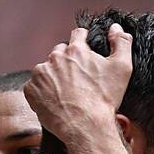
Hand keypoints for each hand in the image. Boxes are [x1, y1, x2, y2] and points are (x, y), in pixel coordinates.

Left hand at [24, 23, 132, 141]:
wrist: (85, 127)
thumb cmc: (104, 99)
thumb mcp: (122, 68)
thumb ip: (121, 42)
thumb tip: (116, 27)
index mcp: (76, 50)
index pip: (78, 35)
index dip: (83, 42)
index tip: (85, 53)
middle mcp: (55, 58)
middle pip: (60, 52)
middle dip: (68, 61)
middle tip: (77, 80)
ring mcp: (40, 74)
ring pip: (47, 69)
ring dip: (54, 77)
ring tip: (66, 93)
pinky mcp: (31, 90)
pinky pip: (35, 86)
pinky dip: (43, 92)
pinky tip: (55, 101)